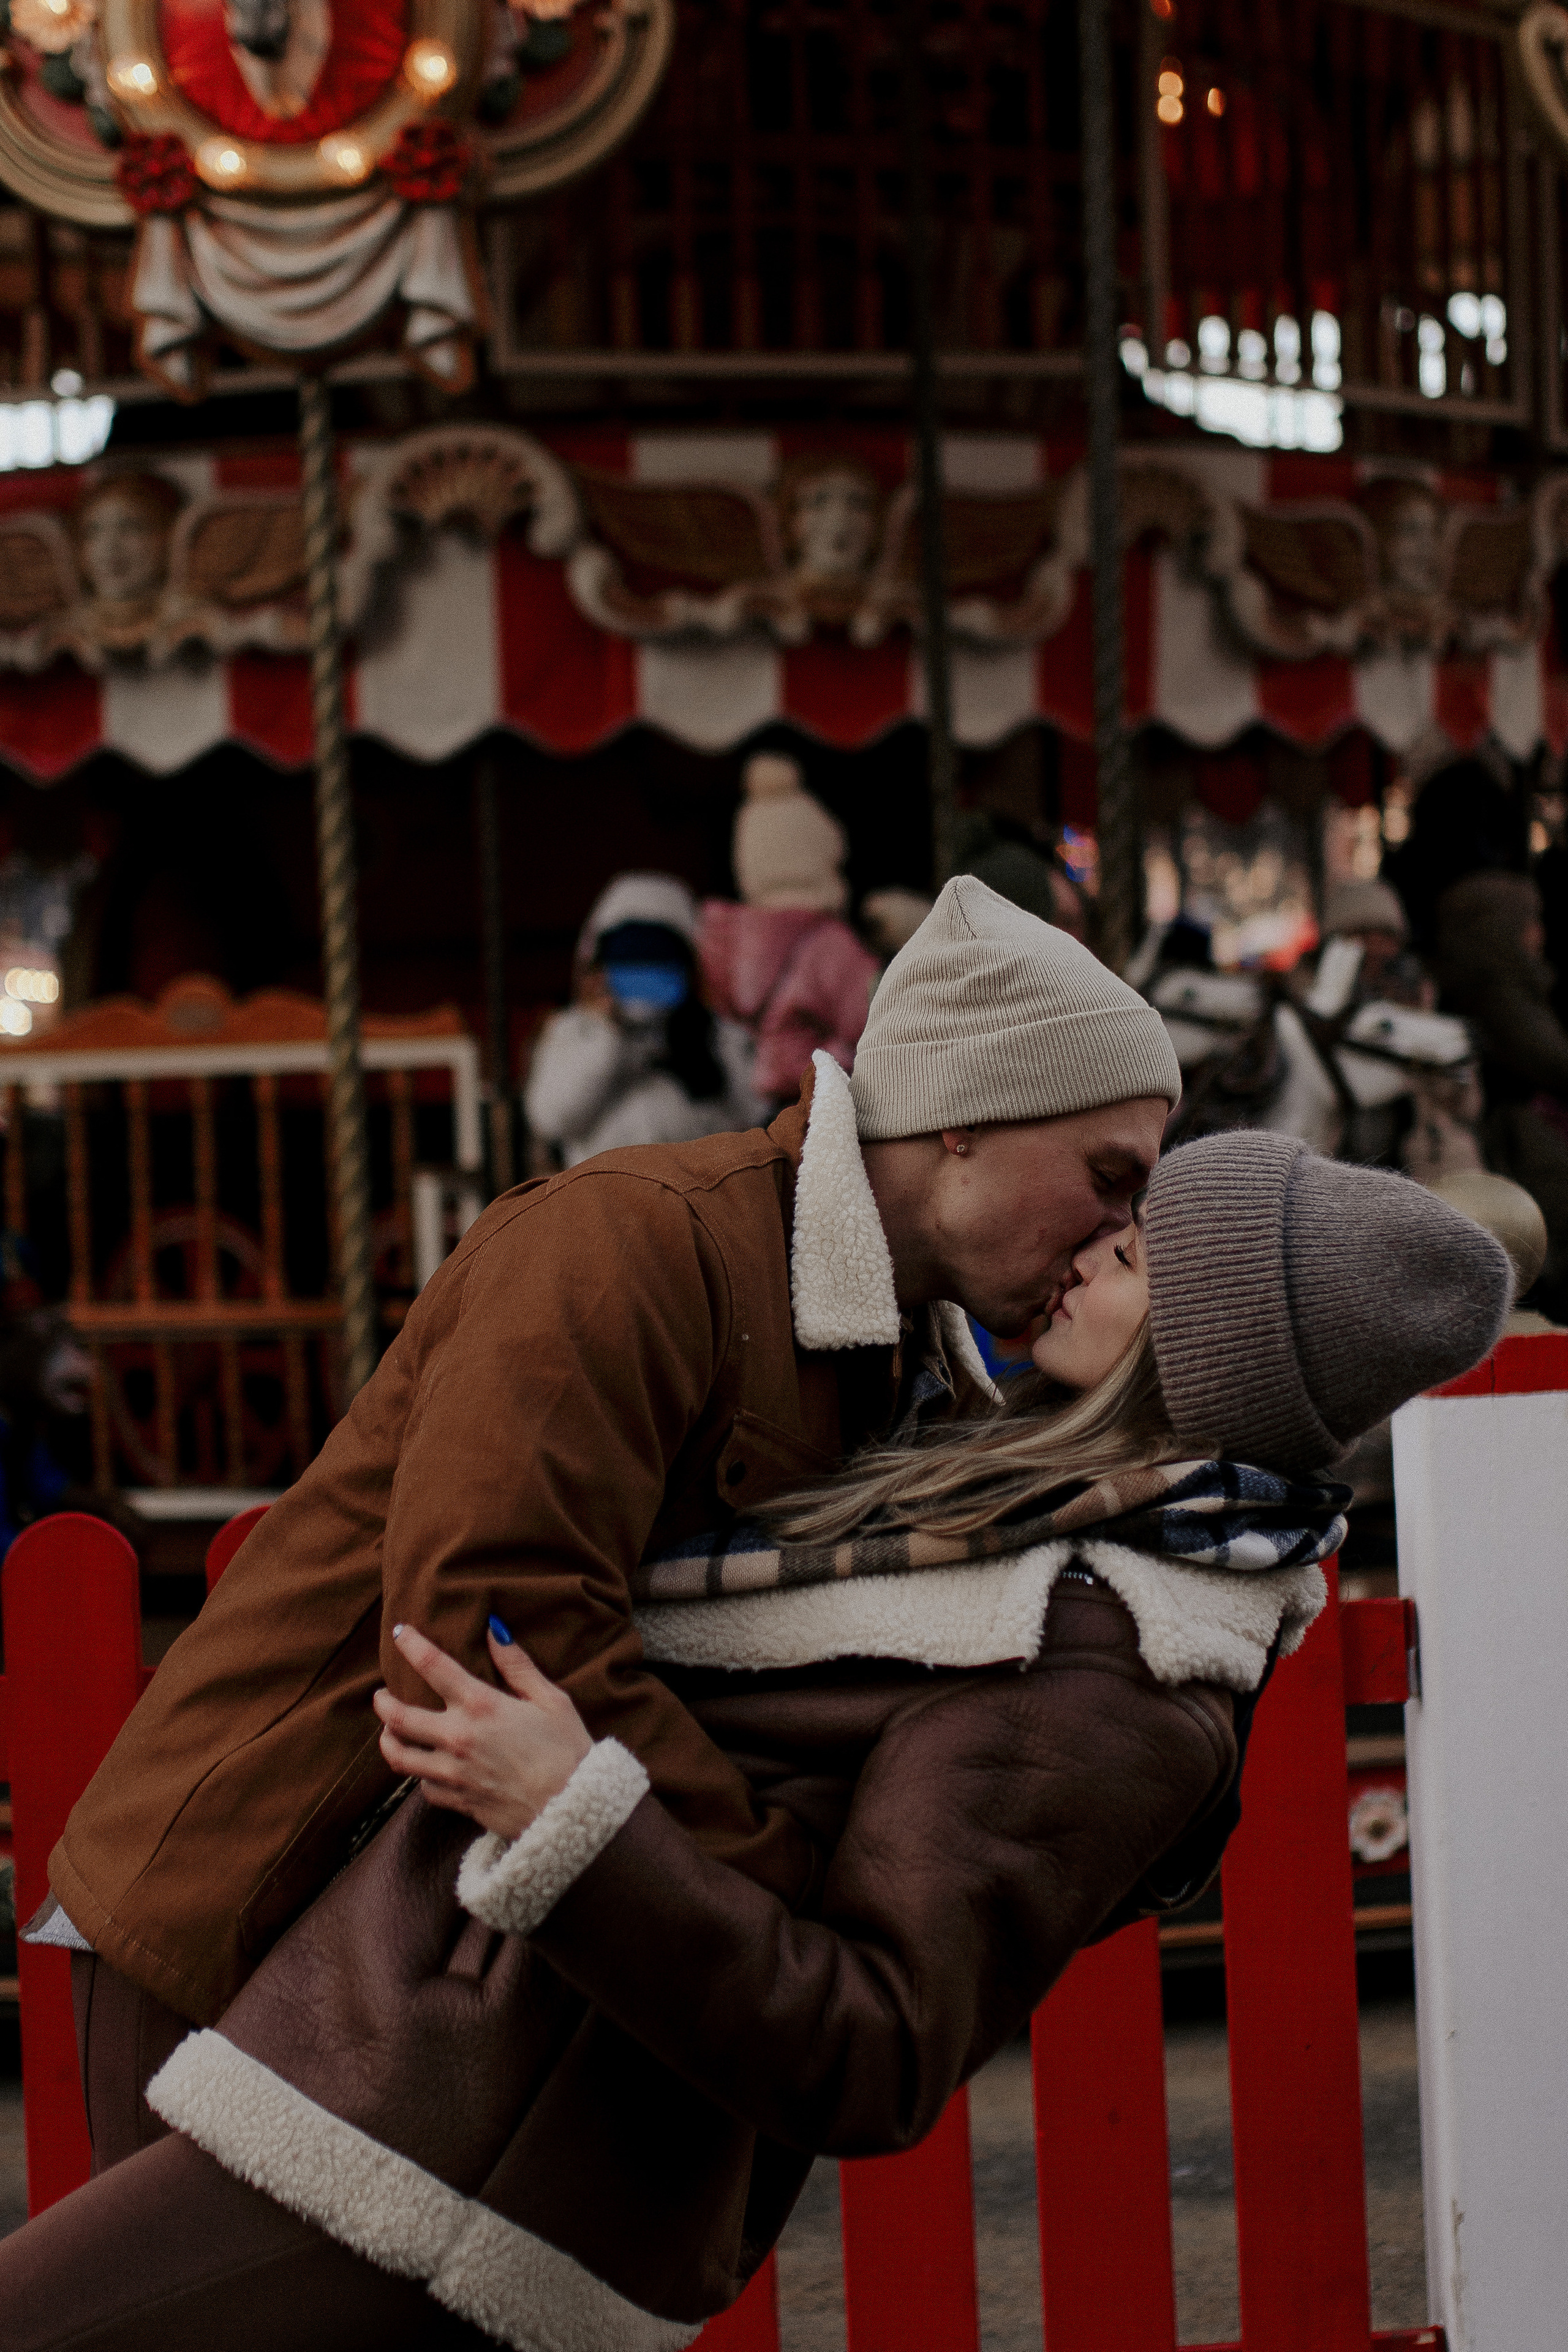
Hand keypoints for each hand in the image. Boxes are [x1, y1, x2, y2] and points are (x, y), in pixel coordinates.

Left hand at [373, 1622, 591, 1843]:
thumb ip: (518, 1665)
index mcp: (481, 1706)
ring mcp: (453, 1773)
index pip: (432, 1665)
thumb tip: (494, 1631)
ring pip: (399, 1757)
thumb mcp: (551, 1700)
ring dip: (388, 1741)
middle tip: (380, 1694)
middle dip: (383, 1702)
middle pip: (397, 1717)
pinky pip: (424, 1788)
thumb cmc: (567, 1751)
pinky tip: (426, 1769)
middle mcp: (458, 1737)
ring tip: (389, 1733)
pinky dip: (421, 1776)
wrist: (570, 1811)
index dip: (410, 1644)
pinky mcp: (457, 1801)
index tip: (399, 1632)